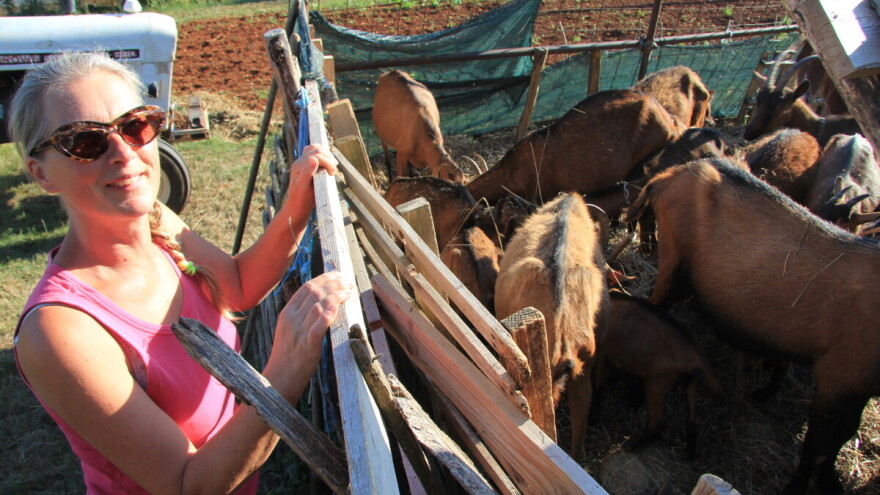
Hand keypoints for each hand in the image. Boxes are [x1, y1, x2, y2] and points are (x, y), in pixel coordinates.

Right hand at [264, 271, 354, 397]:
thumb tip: (321, 300)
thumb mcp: (289, 329)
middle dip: (334, 284)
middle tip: (347, 281)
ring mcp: (299, 332)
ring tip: (349, 291)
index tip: (337, 275)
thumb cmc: (288, 354)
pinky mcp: (308, 346)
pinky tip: (338, 306)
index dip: (324, 278)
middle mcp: (291, 319)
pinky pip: (318, 326)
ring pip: (319, 306)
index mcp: (286, 313)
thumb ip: (302, 313)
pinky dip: (328, 314)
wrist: (280, 378)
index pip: (306, 288)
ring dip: (337, 296)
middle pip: (315, 293)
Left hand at [286, 144, 338, 218]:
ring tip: (332, 166)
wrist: (297, 208)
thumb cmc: (301, 200)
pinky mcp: (307, 167)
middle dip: (328, 157)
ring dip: (326, 155)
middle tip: (333, 171)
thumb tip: (314, 159)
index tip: (333, 174)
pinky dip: (323, 157)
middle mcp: (300, 162)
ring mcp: (303, 164)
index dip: (328, 162)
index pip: (317, 155)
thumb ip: (307, 172)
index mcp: (299, 165)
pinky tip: (327, 166)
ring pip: (315, 149)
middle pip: (316, 149)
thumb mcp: (303, 187)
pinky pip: (315, 155)